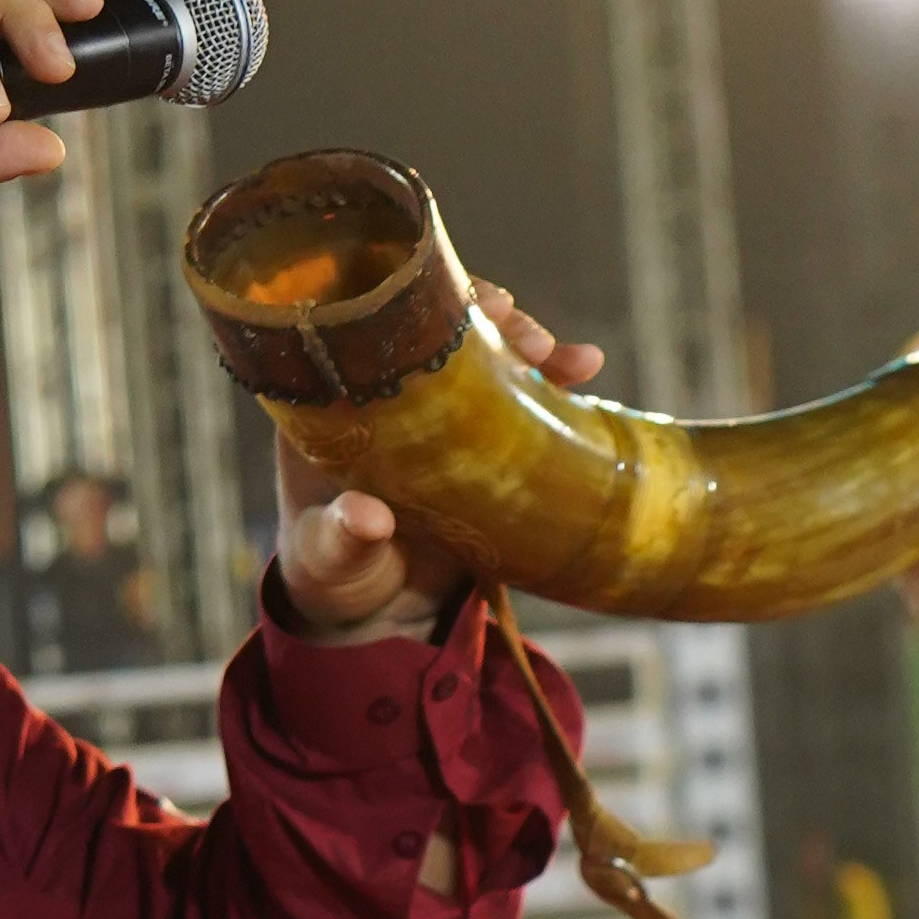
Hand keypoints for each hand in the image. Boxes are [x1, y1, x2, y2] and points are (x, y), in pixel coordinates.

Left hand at [275, 282, 606, 632]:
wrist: (378, 609)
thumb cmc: (335, 572)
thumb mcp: (331, 558)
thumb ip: (341, 539)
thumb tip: (367, 518)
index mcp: (335, 399)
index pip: (370, 329)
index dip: (410, 309)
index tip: (453, 309)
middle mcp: (388, 389)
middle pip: (438, 326)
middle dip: (488, 320)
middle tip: (530, 340)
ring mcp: (439, 410)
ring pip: (484, 352)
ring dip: (528, 343)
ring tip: (571, 360)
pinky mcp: (481, 436)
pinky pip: (519, 396)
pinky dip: (553, 379)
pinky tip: (588, 364)